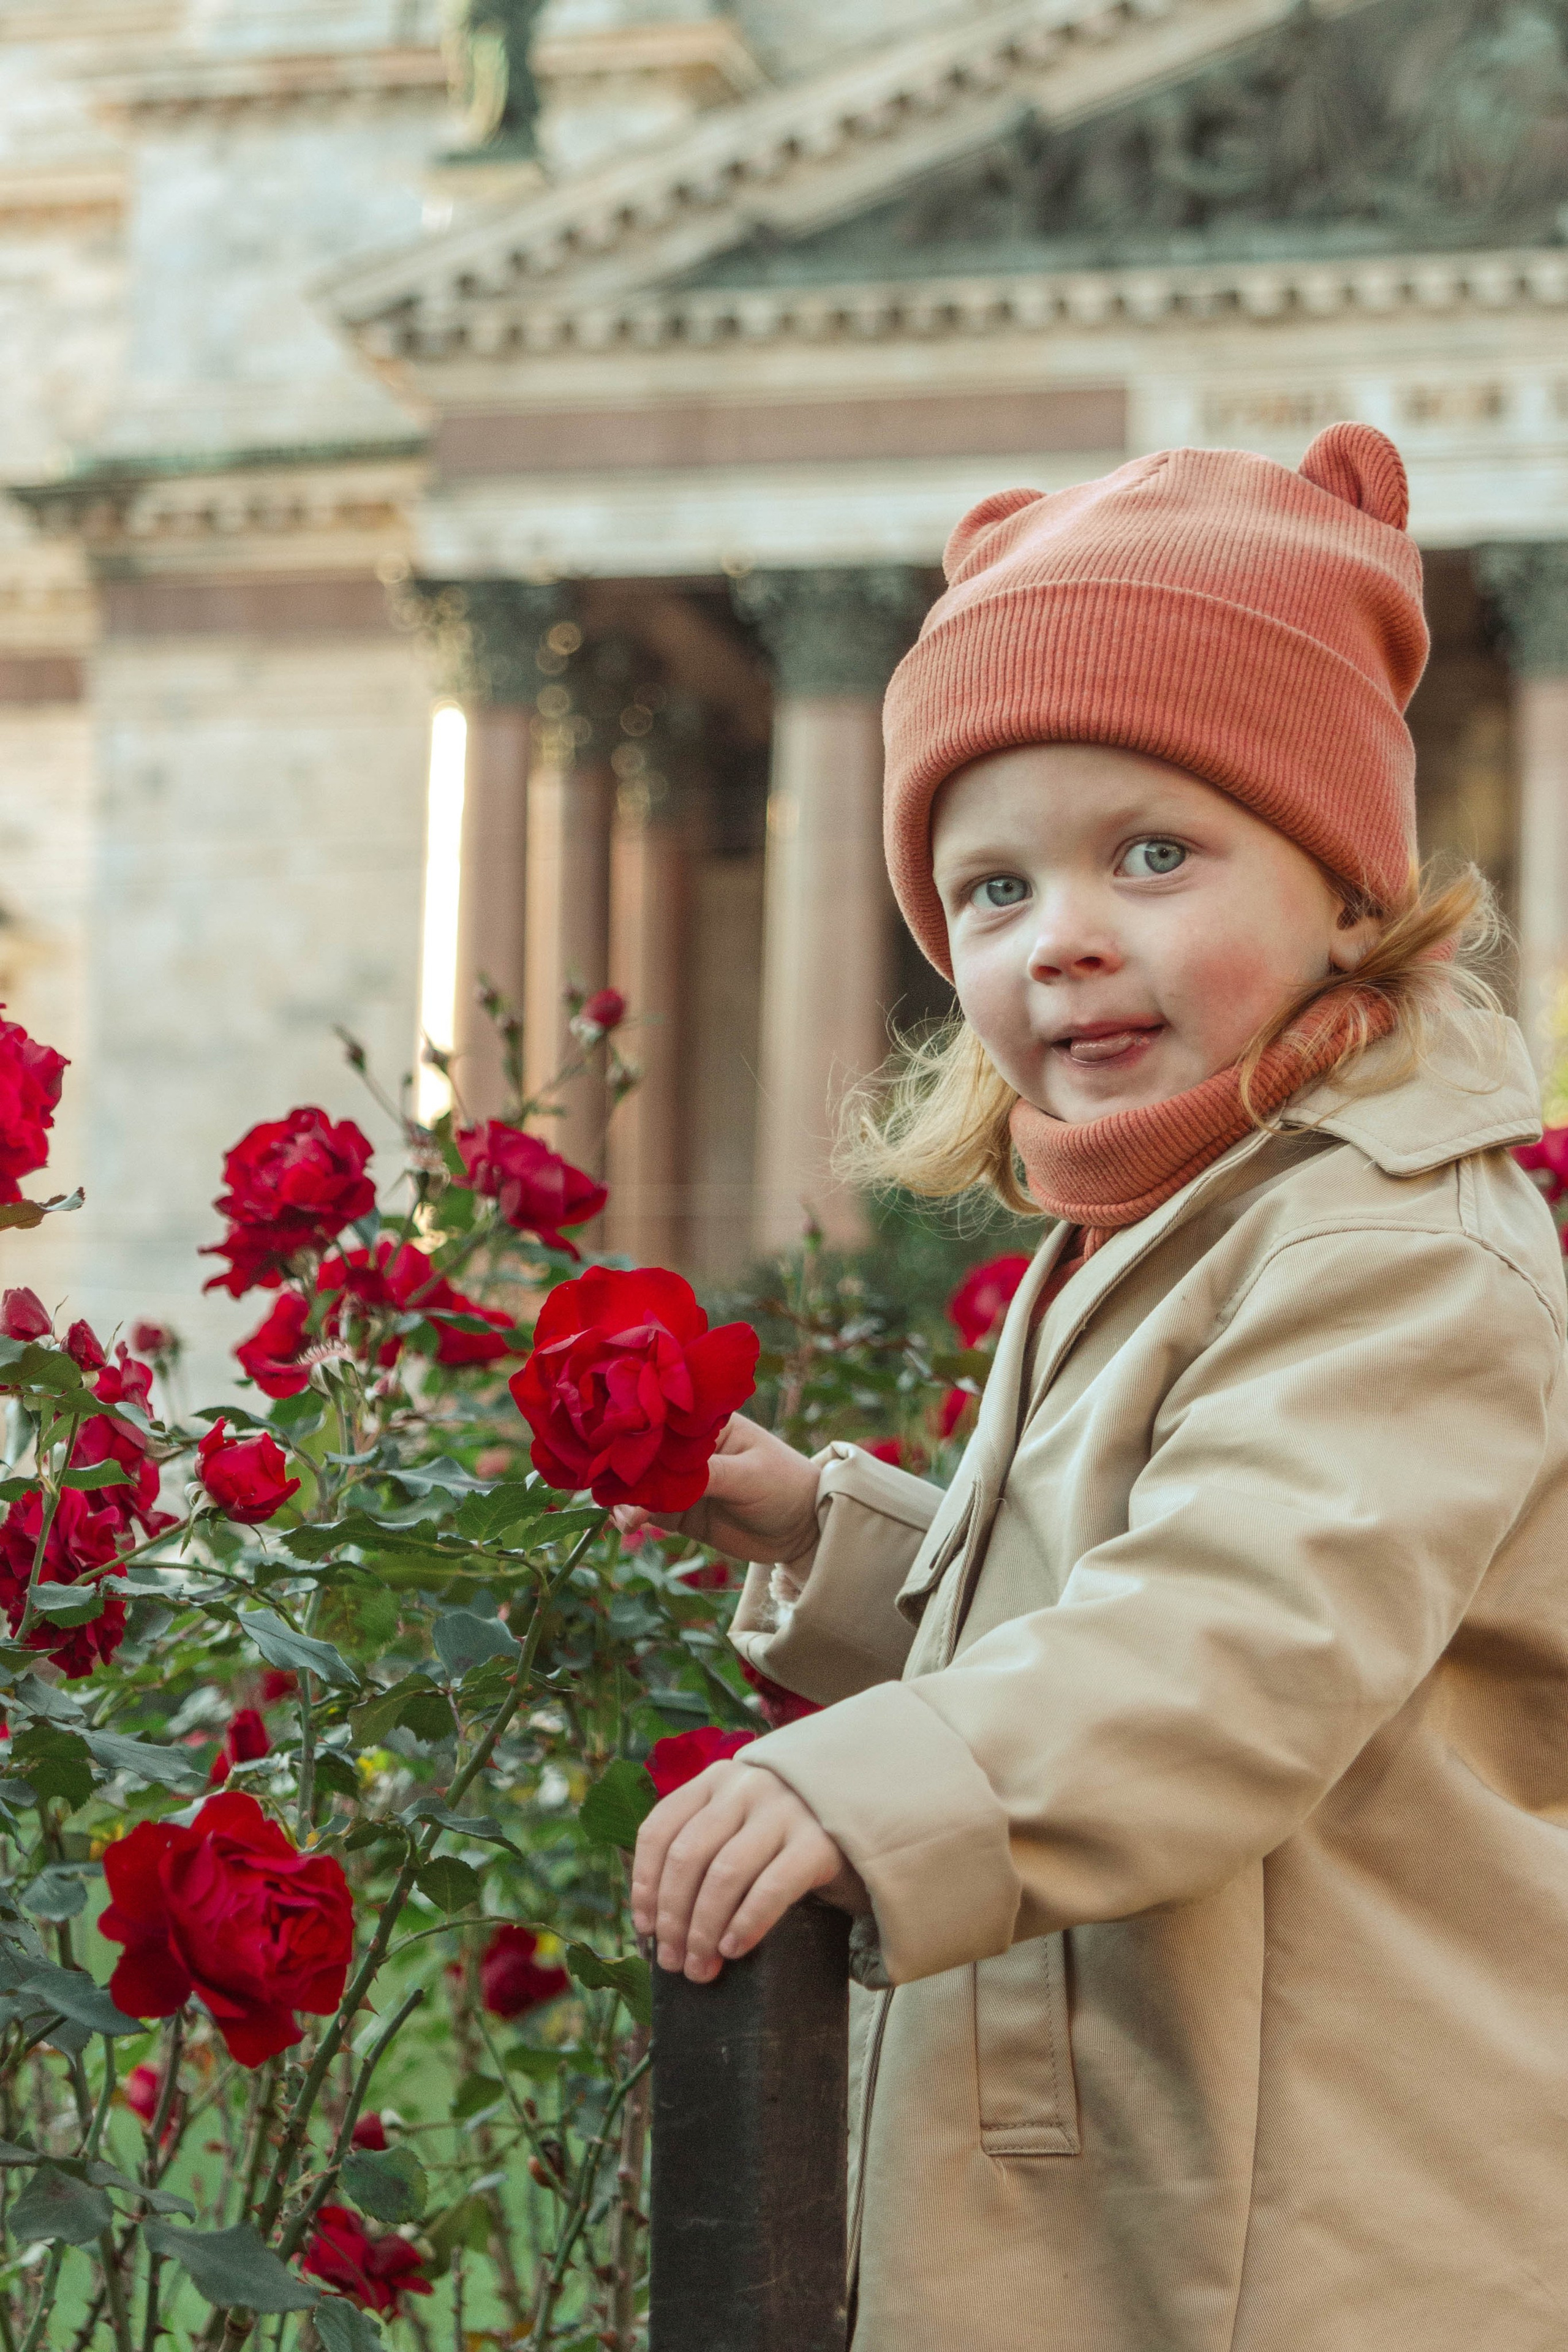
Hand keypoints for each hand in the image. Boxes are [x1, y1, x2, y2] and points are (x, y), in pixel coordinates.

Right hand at [612, 1413, 819, 1563]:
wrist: (805, 1531)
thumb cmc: (786, 1486)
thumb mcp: (748, 1475)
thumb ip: (704, 1477)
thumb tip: (656, 1482)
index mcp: (707, 1424)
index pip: (664, 1420)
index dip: (635, 1429)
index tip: (609, 1441)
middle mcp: (688, 1449)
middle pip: (645, 1453)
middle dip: (622, 1466)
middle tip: (604, 1482)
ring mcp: (682, 1481)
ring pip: (641, 1485)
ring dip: (625, 1496)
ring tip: (624, 1513)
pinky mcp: (681, 1511)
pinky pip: (649, 1511)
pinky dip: (633, 1516)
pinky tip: (628, 1523)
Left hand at [631, 1760, 866, 1983]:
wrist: (865, 1828)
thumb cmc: (787, 1841)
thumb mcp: (739, 1827)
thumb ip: (703, 1849)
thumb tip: (654, 1920)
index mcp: (716, 1779)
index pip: (660, 1829)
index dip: (644, 1884)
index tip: (645, 1928)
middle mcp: (746, 1785)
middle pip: (687, 1857)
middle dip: (673, 1918)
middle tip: (672, 1963)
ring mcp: (785, 1809)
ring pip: (723, 1874)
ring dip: (702, 1930)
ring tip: (700, 1969)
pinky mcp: (820, 1841)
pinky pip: (770, 1888)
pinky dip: (745, 1924)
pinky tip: (733, 1949)